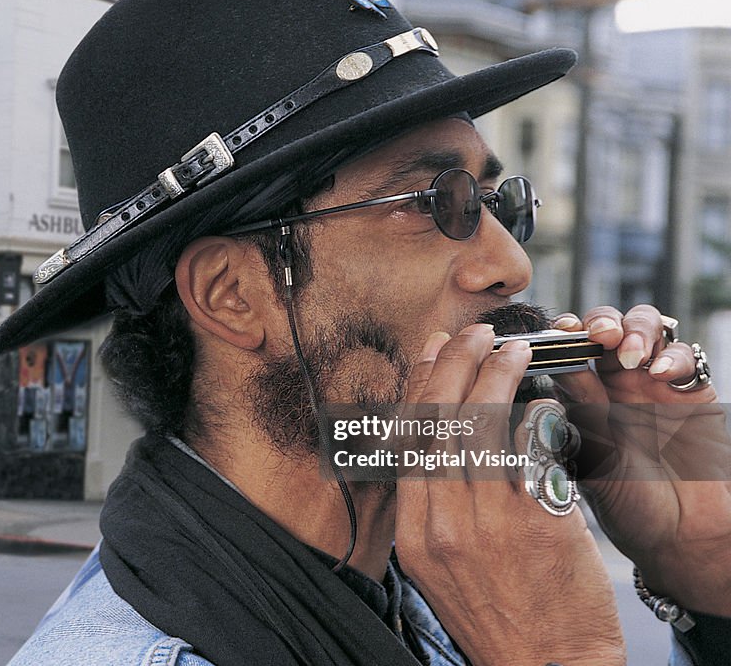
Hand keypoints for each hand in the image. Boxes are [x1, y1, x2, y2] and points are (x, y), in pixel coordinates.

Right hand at [395, 324, 624, 665]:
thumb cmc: (494, 616)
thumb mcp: (440, 567)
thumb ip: (434, 508)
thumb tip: (438, 444)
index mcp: (414, 534)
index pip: (409, 441)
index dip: (421, 386)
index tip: (433, 351)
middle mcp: (444, 523)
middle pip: (440, 423)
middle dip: (454, 366)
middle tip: (472, 334)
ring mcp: (489, 522)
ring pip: (481, 427)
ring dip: (495, 376)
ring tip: (511, 348)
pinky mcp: (537, 523)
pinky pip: (529, 452)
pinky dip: (533, 414)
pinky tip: (540, 395)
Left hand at [551, 305, 730, 615]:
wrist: (683, 536)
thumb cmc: (627, 506)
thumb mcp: (594, 460)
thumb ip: (578, 417)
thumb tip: (549, 372)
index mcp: (577, 395)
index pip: (563, 348)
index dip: (557, 335)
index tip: (554, 335)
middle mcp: (612, 382)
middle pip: (602, 326)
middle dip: (598, 322)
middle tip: (597, 336)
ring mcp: (652, 383)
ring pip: (642, 327)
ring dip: (634, 329)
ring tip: (628, 353)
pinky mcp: (691, 392)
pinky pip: (685, 357)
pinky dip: (674, 356)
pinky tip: (661, 375)